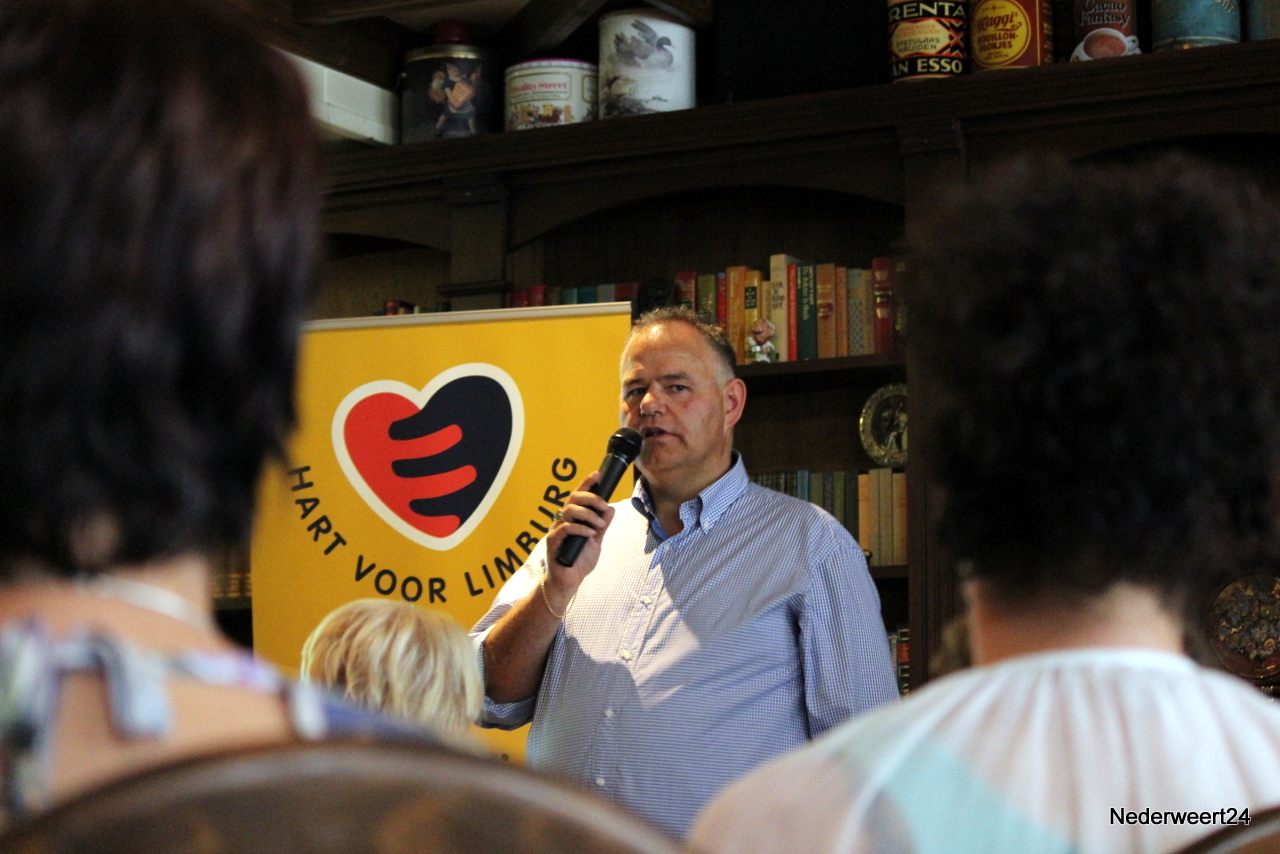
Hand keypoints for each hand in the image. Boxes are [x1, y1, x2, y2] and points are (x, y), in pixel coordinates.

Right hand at [543, 471, 615, 602]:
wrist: (570, 582)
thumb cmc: (580, 561)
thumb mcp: (596, 541)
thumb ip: (602, 525)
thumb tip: (610, 509)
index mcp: (571, 518)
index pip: (577, 496)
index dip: (586, 483)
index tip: (597, 474)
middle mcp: (561, 521)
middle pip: (573, 499)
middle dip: (590, 498)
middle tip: (603, 506)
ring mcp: (556, 530)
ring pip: (569, 511)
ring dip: (588, 515)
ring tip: (598, 525)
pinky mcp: (553, 542)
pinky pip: (565, 528)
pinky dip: (580, 528)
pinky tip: (590, 534)